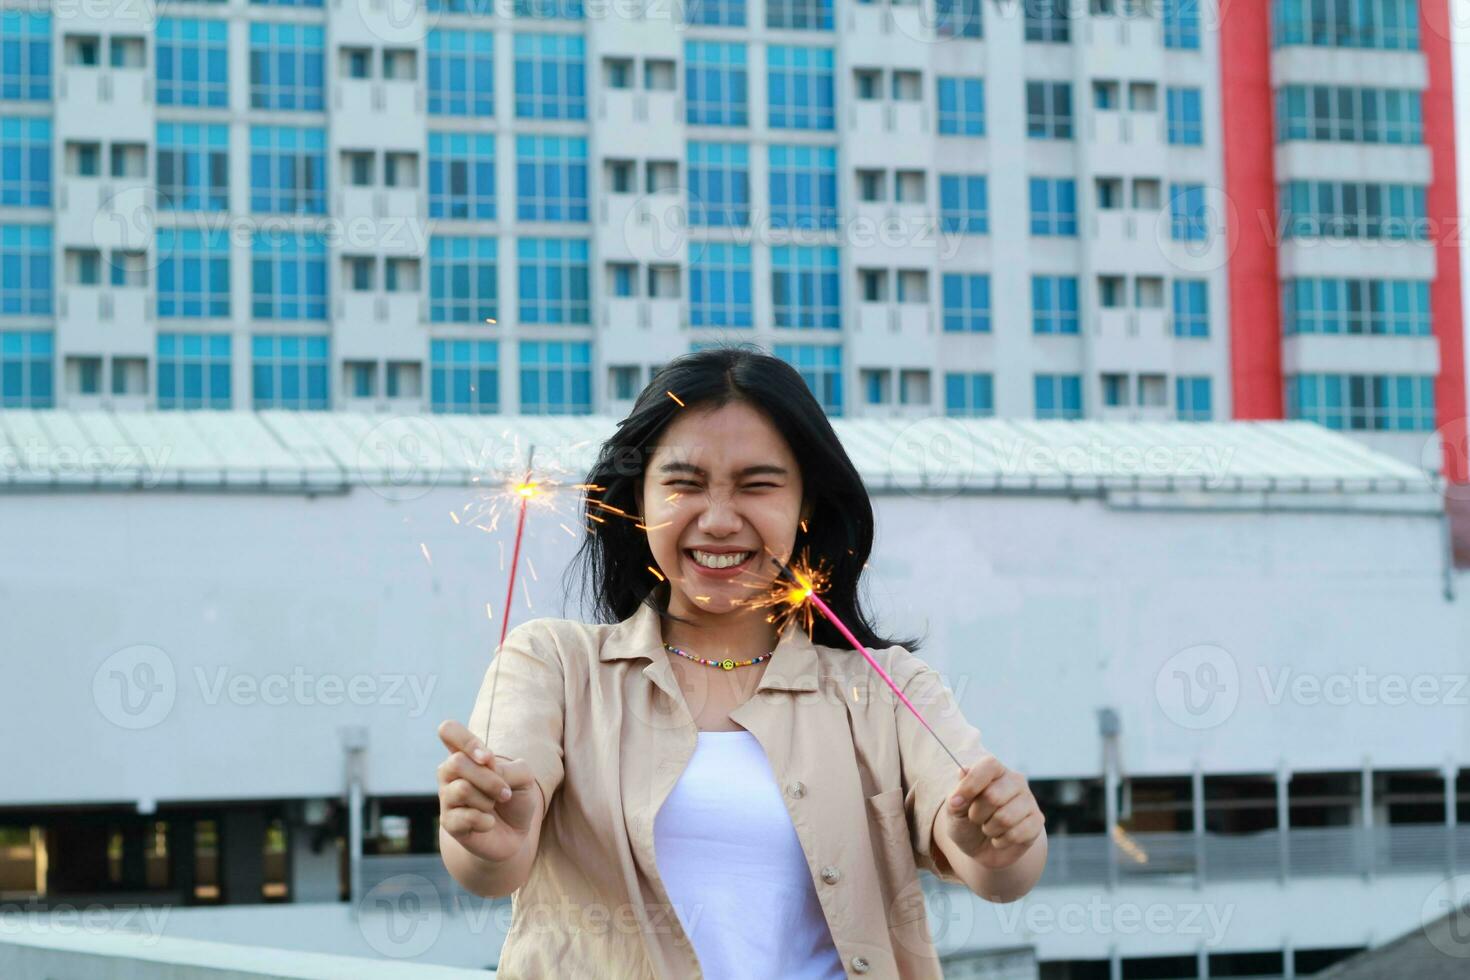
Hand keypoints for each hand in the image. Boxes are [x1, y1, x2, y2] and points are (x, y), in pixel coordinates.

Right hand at [436, 720, 539, 864]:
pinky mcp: (449, 823)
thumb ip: (508, 767)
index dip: (467, 741)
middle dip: (489, 779)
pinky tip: (488, 823)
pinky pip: (463, 817)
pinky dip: (485, 820)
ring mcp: (447, 798)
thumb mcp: (524, 777)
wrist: (515, 834)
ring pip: (461, 789)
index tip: (488, 758)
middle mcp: (450, 773)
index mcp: (466, 754)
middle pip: (456, 761)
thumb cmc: (515, 798)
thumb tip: (485, 769)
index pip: (448, 731)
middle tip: (505, 793)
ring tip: (494, 808)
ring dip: (488, 800)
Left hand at [940, 754, 1044, 869]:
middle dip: (977, 814)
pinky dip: (1001, 841)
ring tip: (989, 828)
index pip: (989, 765)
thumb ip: (957, 794)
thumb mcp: (954, 811)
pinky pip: (1017, 834)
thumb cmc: (967, 823)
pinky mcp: (1037, 821)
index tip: (955, 802)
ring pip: (1005, 818)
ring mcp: (1029, 800)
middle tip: (975, 818)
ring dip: (989, 829)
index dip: (971, 784)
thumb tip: (962, 772)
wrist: (981, 849)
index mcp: (995, 770)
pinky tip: (1001, 838)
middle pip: (993, 796)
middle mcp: (1015, 780)